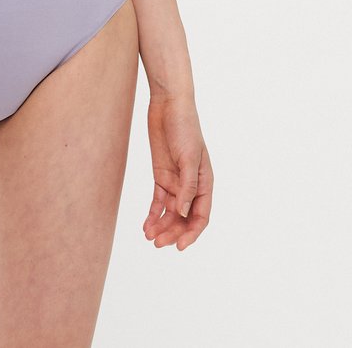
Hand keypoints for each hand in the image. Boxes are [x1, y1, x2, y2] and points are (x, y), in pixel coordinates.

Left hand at [143, 93, 212, 249]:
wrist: (168, 105)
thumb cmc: (185, 127)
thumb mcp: (188, 157)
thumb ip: (187, 186)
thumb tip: (184, 213)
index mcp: (205, 183)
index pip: (201, 216)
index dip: (191, 233)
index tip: (179, 246)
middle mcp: (191, 186)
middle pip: (183, 218)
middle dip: (172, 232)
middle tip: (158, 244)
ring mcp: (175, 181)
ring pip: (169, 212)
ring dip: (161, 226)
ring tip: (149, 237)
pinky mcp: (161, 175)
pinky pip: (157, 201)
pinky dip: (152, 214)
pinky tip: (146, 225)